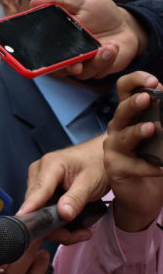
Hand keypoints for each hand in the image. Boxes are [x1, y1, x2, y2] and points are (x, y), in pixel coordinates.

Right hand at [20, 134, 107, 243]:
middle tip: (80, 235)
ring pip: (39, 213)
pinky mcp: (43, 191)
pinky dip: (58, 222)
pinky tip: (74, 225)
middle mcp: (38, 173)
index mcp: (49, 165)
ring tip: (81, 232)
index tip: (22, 221)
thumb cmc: (98, 164)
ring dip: (59, 227)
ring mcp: (38, 182)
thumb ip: (77, 198)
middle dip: (56, 227)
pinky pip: (44, 211)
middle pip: (36, 207)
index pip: (37, 192)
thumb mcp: (92, 182)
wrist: (102, 156)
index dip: (30, 209)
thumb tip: (63, 214)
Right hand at [30, 0, 145, 79]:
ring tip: (108, 47)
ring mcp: (81, 65)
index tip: (46, 54)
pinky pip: (98, 72)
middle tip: (75, 65)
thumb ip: (59, 2)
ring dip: (95, 62)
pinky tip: (114, 46)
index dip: (37, 58)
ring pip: (80, 73)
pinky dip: (107, 60)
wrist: (124, 23)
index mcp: (54, 42)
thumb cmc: (98, 12)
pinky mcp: (97, 70)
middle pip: (57, 69)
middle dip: (67, 67)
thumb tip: (34, 1)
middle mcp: (64, 57)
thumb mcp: (80, 1)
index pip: (39, 54)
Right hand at [104, 71, 162, 231]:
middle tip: (147, 98)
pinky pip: (133, 165)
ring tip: (152, 129)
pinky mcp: (115, 167)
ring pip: (123, 136)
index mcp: (130, 114)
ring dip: (137, 132)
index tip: (153, 82)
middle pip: (122, 110)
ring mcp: (114, 148)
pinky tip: (161, 168)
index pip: (125, 89)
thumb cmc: (153, 158)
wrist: (144, 192)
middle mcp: (119, 128)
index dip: (136, 81)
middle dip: (134, 103)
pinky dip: (149, 166)